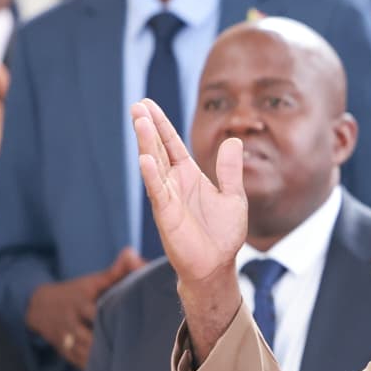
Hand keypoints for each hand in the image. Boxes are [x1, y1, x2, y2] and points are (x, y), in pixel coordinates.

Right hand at [25, 248, 142, 368]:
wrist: (38, 305)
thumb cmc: (75, 292)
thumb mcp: (92, 280)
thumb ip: (115, 271)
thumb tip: (133, 252)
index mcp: (82, 300)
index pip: (99, 310)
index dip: (115, 316)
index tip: (134, 324)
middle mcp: (72, 319)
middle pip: (91, 334)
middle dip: (109, 341)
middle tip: (135, 350)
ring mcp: (66, 336)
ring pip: (85, 350)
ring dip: (102, 356)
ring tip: (125, 362)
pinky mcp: (63, 349)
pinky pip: (78, 361)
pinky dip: (92, 366)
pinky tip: (110, 370)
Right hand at [134, 99, 246, 290]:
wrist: (217, 266)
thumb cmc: (222, 235)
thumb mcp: (233, 196)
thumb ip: (230, 170)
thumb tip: (234, 141)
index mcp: (189, 176)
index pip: (172, 144)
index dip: (161, 124)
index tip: (148, 104)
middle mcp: (174, 183)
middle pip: (158, 148)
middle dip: (148, 127)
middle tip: (136, 105)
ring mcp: (168, 197)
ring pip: (154, 165)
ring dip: (146, 143)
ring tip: (139, 120)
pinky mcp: (167, 215)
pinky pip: (158, 191)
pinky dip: (151, 175)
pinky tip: (145, 158)